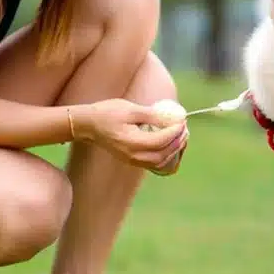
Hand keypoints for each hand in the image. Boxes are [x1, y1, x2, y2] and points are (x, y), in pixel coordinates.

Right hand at [70, 99, 187, 173]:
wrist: (88, 125)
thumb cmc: (108, 113)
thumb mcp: (131, 109)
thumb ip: (152, 115)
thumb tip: (173, 118)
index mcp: (132, 142)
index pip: (160, 141)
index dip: (174, 132)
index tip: (182, 121)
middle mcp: (133, 155)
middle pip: (162, 155)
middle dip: (177, 143)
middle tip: (185, 130)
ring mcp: (132, 160)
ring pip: (159, 162)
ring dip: (173, 151)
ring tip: (181, 138)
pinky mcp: (131, 160)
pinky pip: (153, 164)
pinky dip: (165, 157)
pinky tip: (170, 146)